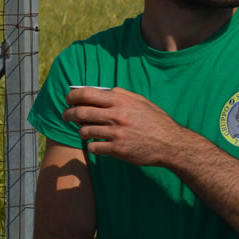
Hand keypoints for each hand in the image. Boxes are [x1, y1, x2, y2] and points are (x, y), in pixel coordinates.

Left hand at [61, 86, 197, 168]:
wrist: (172, 144)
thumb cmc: (156, 121)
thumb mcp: (141, 101)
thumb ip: (122, 94)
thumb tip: (103, 89)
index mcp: (121, 101)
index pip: (87, 93)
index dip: (72, 96)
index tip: (68, 99)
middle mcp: (116, 115)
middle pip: (80, 112)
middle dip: (68, 114)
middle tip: (66, 116)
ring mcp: (116, 133)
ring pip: (84, 131)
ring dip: (80, 131)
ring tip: (83, 131)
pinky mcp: (118, 149)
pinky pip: (94, 147)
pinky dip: (92, 146)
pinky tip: (96, 145)